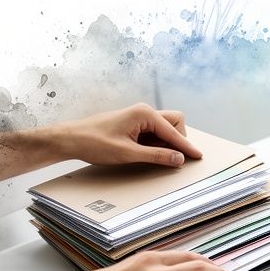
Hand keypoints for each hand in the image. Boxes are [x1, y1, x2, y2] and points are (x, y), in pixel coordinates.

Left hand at [46, 103, 203, 167]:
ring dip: (167, 143)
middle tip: (171, 159)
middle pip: (175, 123)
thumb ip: (156, 156)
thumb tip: (179, 159)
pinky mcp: (134, 125)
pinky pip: (154, 133)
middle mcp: (145, 112)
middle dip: (178, 140)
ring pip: (165, 128)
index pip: (174, 131)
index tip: (198, 157)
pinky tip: (148, 155)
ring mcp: (139, 117)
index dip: (186, 146)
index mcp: (145, 114)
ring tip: (156, 158)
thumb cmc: (95, 143)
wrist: (71, 139)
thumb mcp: (128, 154)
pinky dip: (157, 144)